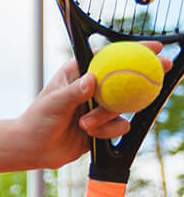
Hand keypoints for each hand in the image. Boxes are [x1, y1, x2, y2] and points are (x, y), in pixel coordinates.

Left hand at [21, 47, 171, 166]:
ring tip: (83, 124)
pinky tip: (89, 135)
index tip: (154, 47)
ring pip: (123, 107)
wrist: (33, 149)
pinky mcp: (103, 126)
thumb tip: (92, 80)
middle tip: (164, 69)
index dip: (133, 51)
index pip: (109, 58)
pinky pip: (119, 126)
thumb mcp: (54, 103)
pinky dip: (106, 132)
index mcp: (79, 74)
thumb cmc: (37, 121)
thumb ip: (74, 92)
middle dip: (146, 74)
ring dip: (106, 117)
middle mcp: (92, 89)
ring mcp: (99, 107)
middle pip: (126, 78)